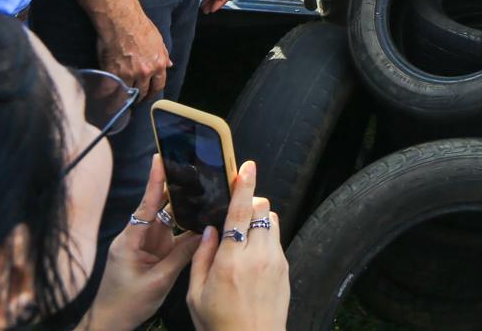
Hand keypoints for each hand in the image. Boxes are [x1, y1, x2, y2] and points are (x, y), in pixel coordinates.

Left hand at [87, 155, 201, 330]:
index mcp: (129, 241)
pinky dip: (185, 228)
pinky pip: (172, 235)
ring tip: (202, 189)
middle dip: (173, 187)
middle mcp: (136, 237)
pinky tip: (201, 219)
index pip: (145, 206)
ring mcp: (145, 244)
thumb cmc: (126, 305)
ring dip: (183, 207)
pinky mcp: (153, 252)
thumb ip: (182, 256)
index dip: (155, 182)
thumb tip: (205, 233)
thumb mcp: (158, 281)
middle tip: (191, 167)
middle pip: (157, 206)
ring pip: (167, 219)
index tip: (160, 158)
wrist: (111, 323)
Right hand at [96, 4, 170, 97]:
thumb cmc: (140, 26)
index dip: (153, 92)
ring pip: (129, 92)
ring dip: (126, 96)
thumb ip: (163, 55)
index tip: (149, 95)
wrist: (121, 20)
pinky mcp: (113, 73)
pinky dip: (112, 93)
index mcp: (158, 64)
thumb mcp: (158, 40)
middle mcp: (145, 72)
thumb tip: (169, 65)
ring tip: (122, 99)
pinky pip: (113, 89)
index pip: (159, 85)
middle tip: (135, 99)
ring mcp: (129, 74)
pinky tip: (110, 95)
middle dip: (140, 97)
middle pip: (143, 91)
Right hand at [188, 161, 289, 330]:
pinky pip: (277, 239)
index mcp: (230, 261)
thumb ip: (201, 257)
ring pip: (273, 220)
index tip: (247, 167)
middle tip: (238, 211)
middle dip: (251, 202)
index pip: (240, 213)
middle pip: (262, 209)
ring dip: (260, 218)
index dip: (244, 186)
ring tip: (244, 235)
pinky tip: (252, 256)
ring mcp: (275, 260)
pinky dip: (265, 238)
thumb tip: (209, 229)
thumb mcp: (196, 295)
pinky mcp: (285, 267)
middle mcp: (256, 256)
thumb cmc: (220, 324)